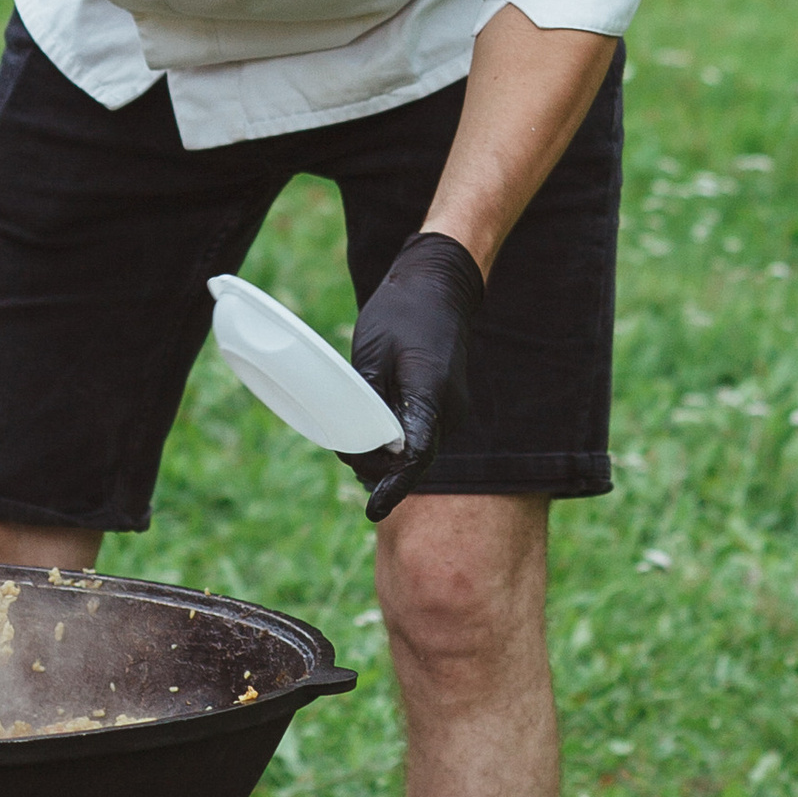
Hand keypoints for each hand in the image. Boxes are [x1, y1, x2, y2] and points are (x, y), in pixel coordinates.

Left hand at [347, 233, 484, 523]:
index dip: (392, 487)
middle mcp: (449, 409)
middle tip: (343, 454)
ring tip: (353, 442)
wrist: (440, 287)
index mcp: (431, 393)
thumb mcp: (371, 352)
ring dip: (387, 455)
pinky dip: (398, 442)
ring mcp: (453, 409)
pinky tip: (374, 434)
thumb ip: (367, 399)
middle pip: (413, 461)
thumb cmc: (401, 312)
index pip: (414, 456)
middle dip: (378, 469)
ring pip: (418, 451)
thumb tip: (355, 439)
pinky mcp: (449, 406)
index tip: (372, 509)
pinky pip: (422, 435)